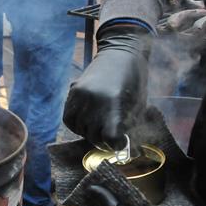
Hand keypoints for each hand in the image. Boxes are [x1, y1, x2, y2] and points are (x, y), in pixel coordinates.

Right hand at [63, 23, 151, 145]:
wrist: (121, 53)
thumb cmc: (135, 82)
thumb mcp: (138, 106)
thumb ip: (128, 128)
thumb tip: (126, 151)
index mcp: (114, 103)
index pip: (109, 137)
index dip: (115, 145)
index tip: (119, 145)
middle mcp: (94, 100)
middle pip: (93, 135)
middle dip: (102, 141)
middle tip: (109, 138)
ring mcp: (81, 95)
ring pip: (79, 129)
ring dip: (88, 132)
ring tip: (98, 127)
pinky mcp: (73, 91)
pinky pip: (68, 117)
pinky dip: (76, 124)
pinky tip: (86, 121)